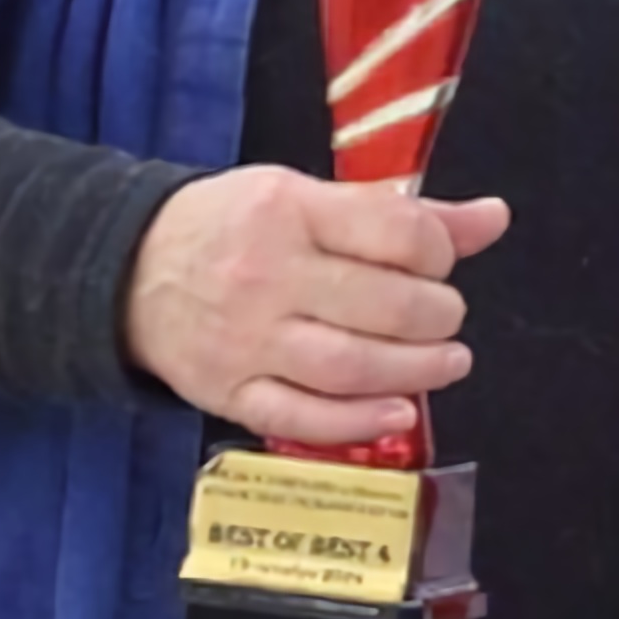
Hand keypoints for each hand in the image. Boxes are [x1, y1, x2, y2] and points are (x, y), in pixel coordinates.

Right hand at [121, 166, 513, 449]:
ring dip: (417, 370)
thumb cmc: (233, 227)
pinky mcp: (226, 393)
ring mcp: (245, 341)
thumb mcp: (307, 197)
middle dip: (439, 316)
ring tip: (446, 362)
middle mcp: (267, 276)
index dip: (438, 253)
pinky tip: (398, 412)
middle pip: (384, 307)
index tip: (437, 264)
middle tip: (446, 318)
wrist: (124, 270)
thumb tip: (494, 219)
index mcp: (289, 211)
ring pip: (351, 367)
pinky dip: (359, 421)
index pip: (395, 233)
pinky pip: (301, 418)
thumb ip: (403, 215)